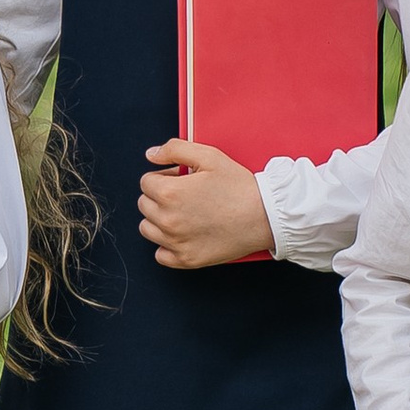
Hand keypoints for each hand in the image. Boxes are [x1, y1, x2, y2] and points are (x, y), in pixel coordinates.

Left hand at [137, 139, 275, 269]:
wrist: (265, 216)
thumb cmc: (239, 187)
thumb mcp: (209, 156)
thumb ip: (174, 149)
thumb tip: (151, 154)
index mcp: (170, 193)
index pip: (146, 182)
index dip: (164, 177)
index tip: (180, 179)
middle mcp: (168, 220)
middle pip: (144, 205)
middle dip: (159, 196)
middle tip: (185, 194)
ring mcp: (176, 242)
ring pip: (147, 228)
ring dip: (159, 220)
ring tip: (184, 213)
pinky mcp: (186, 259)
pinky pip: (160, 254)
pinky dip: (167, 245)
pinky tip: (183, 234)